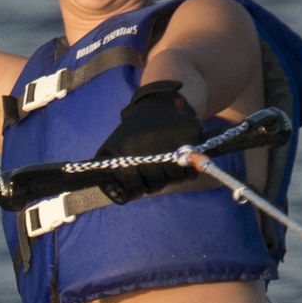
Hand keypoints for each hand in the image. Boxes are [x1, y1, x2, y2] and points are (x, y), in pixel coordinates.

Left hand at [88, 80, 201, 201]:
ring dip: (171, 178)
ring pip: (176, 178)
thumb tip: (123, 198)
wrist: (155, 104)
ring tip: (164, 168)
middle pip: (156, 184)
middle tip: (152, 176)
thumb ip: (109, 176)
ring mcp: (171, 138)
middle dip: (153, 184)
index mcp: (126, 149)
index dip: (136, 191)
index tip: (137, 192)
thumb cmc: (131, 135)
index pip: (134, 186)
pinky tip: (179, 163)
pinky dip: (188, 172)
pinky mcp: (190, 134)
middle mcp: (148, 143)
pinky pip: (192, 169)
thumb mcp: (111, 149)